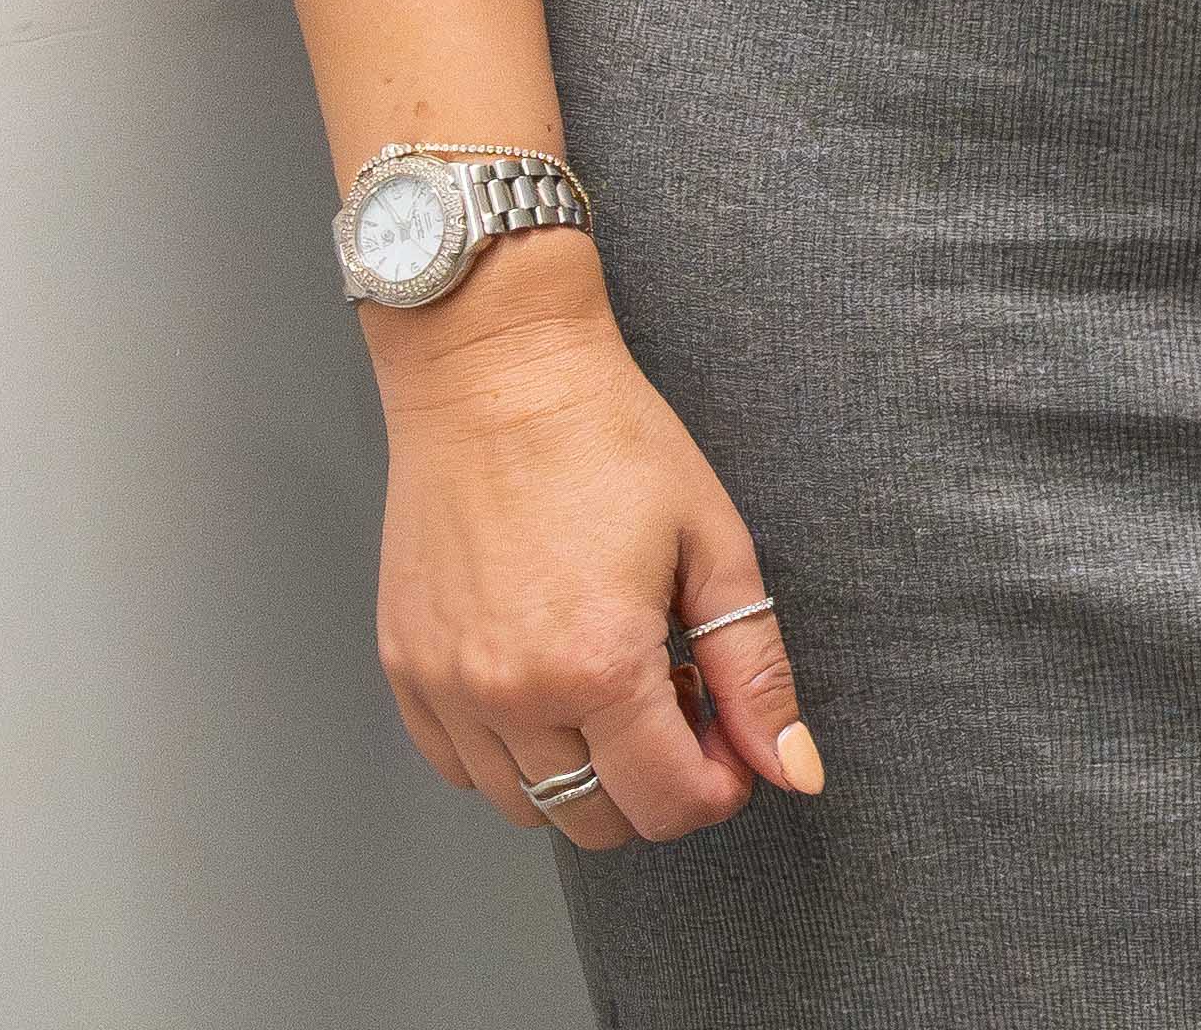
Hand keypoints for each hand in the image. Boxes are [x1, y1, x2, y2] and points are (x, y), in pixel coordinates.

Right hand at [370, 247, 815, 850]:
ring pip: (525, 806)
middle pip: (596, 822)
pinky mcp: (405, 673)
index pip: (668, 803)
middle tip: (683, 706)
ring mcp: (444, 690)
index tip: (738, 744)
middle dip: (657, 787)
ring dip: (585, 774)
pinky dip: (514, 754)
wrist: (497, 379)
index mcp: (597, 666)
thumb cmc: (613, 443)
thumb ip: (754, 672)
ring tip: (617, 682)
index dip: (722, 788)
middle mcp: (508, 695)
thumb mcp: (714, 547)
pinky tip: (551, 683)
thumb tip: (795, 770)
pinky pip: (461, 768)